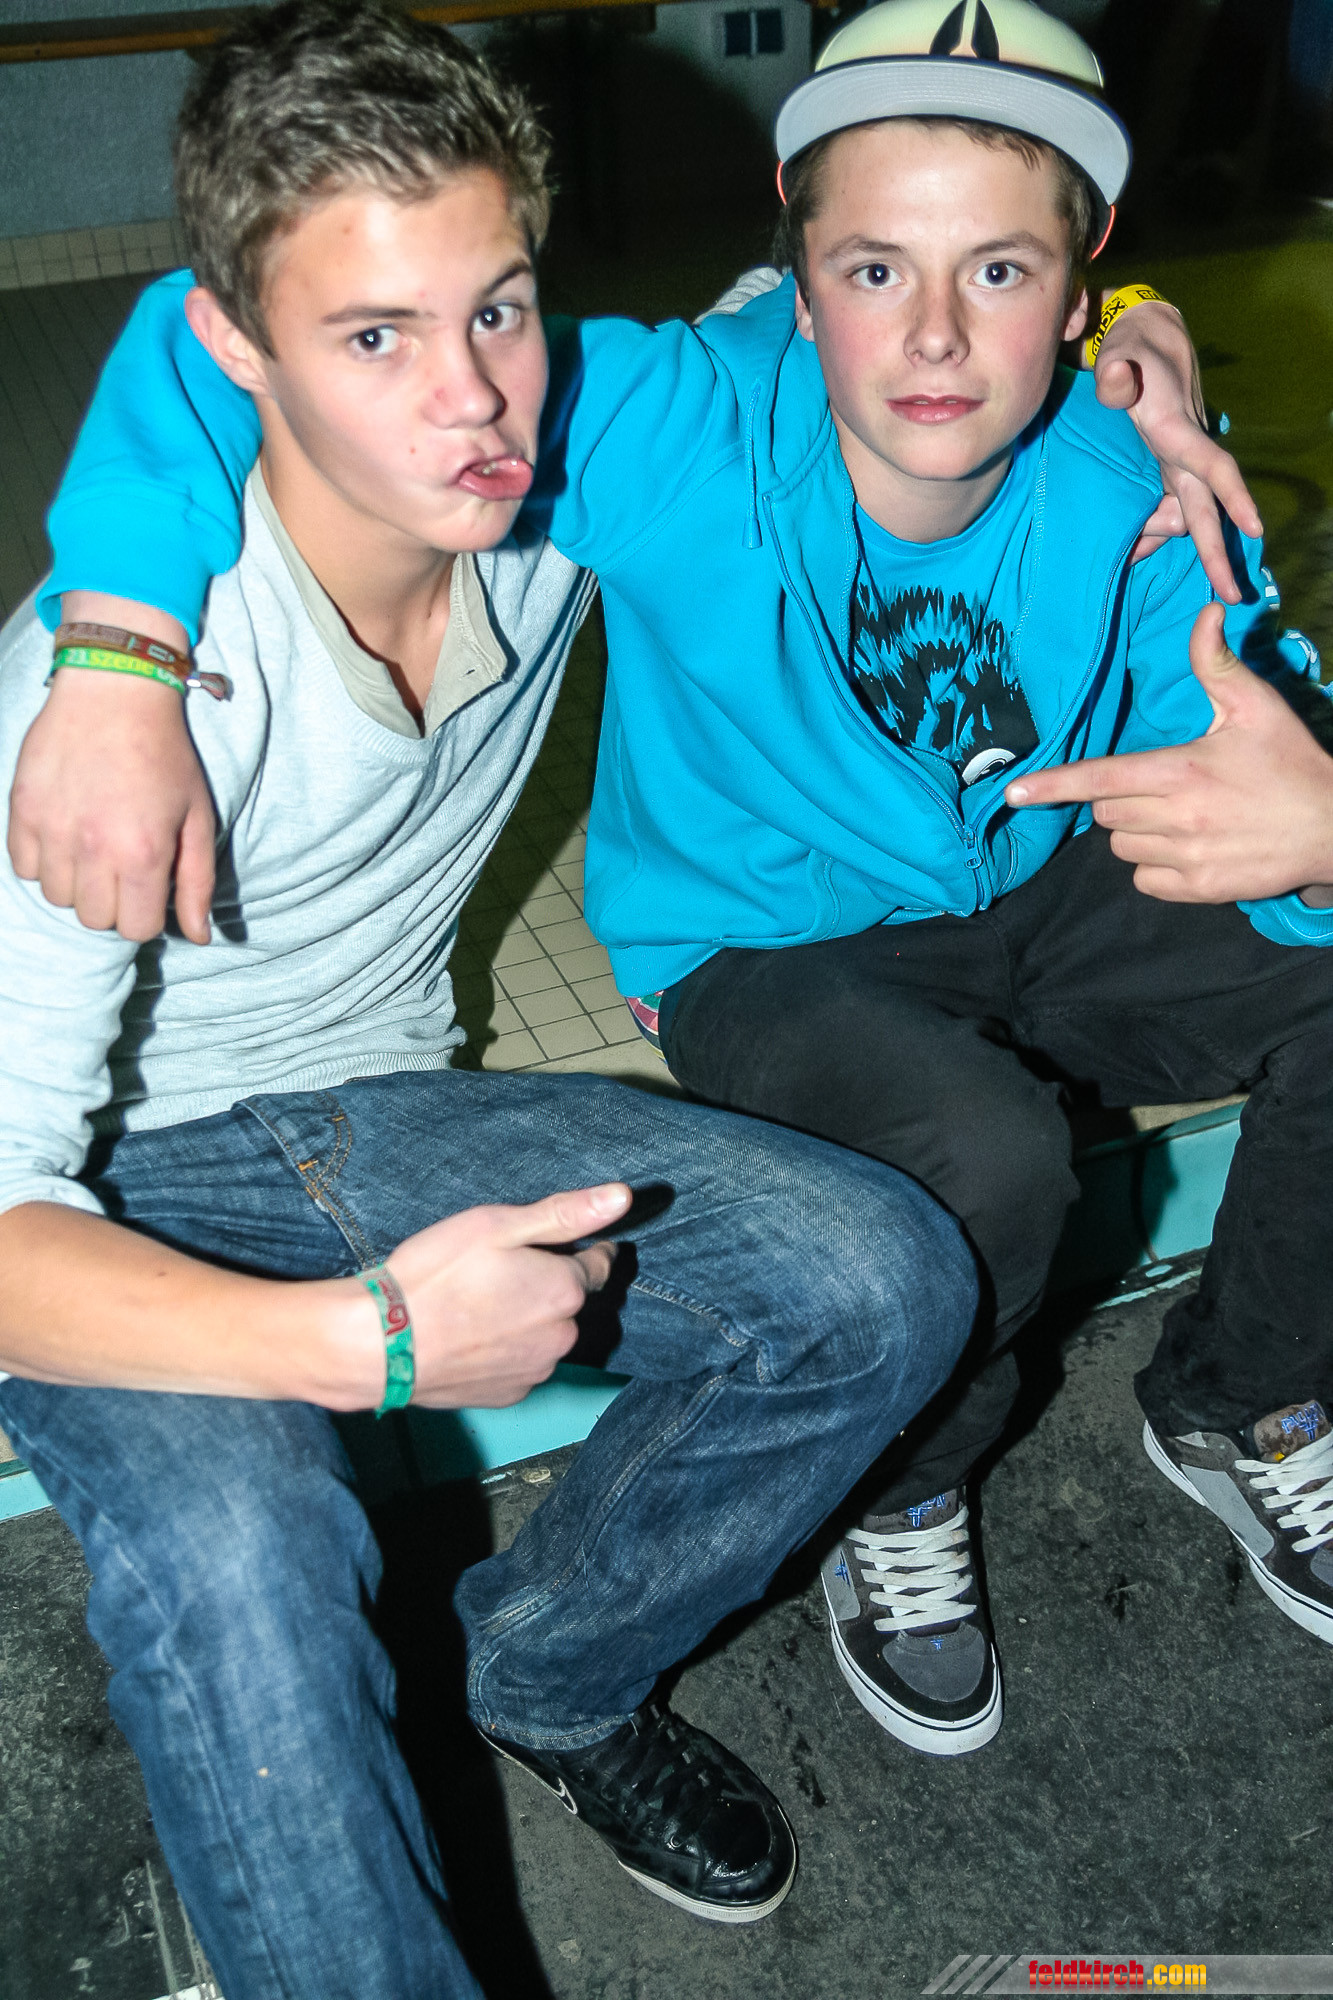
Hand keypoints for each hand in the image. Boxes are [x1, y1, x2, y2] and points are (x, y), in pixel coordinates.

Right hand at [8, 594, 214, 942]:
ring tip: (95, 847)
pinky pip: (25, 869)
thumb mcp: (198, 817)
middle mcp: (93, 848)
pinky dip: (43, 861)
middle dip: (115, 902)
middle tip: (124, 865)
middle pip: (96, 920)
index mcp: (143, 854)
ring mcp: (53, 830)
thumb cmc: (165, 755)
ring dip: (78, 883)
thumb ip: (198, 882)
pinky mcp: (22, 811)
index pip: (137, 929)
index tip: (151, 886)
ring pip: (58, 897)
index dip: (148, 913)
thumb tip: (200, 937)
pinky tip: (66, 834)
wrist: (115, 690)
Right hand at [373, 1182, 632, 1408]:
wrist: (380, 1343)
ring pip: (545, 1336)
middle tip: (495, 1273)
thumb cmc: (436, 1276)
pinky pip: (520, 1365)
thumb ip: (565, 1214)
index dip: (577, 1249)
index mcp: (565, 1291)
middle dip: (545, 1287)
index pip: (599, 1264)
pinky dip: (504, 1350)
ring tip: (477, 1305)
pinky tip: (470, 1336)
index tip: (549, 1245)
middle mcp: (561, 1337)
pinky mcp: (508, 1396)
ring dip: (526, 1321)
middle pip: (569, 1302)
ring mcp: (535, 1372)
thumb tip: (622, 1198)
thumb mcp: (498, 1225)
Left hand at [1005, 604, 1332, 905]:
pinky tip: (1187, 847)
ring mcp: (1186, 859)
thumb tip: (1207, 611)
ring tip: (1180, 815)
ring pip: (1121, 846)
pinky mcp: (1197, 890)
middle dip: (1118, 795)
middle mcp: (1177, 819)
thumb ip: (1217, 664)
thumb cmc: (1291, 764)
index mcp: (1182, 771)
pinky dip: (1154, 866)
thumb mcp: (1256, 708)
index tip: (1013, 793)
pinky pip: (1143, 879)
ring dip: (1135, 831)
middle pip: (1105, 810)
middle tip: (1161, 783)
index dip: (1052, 785)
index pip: (1100, 777)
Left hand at [1093, 300, 1261, 603]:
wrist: (1147, 341)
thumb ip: (1114, 375)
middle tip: (1230, 595)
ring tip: (1132, 560)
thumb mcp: (1120, 354)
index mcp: (1178, 432)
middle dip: (1219, 553)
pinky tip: (1135, 551)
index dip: (1235, 497)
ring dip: (1165, 542)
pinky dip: (1153, 531)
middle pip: (1207, 509)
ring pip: (1184, 515)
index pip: (1215, 468)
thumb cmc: (1134, 349)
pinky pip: (1167, 508)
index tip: (1255, 528)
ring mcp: (1177, 464)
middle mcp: (1185, 454)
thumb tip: (1116, 387)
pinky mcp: (1166, 468)